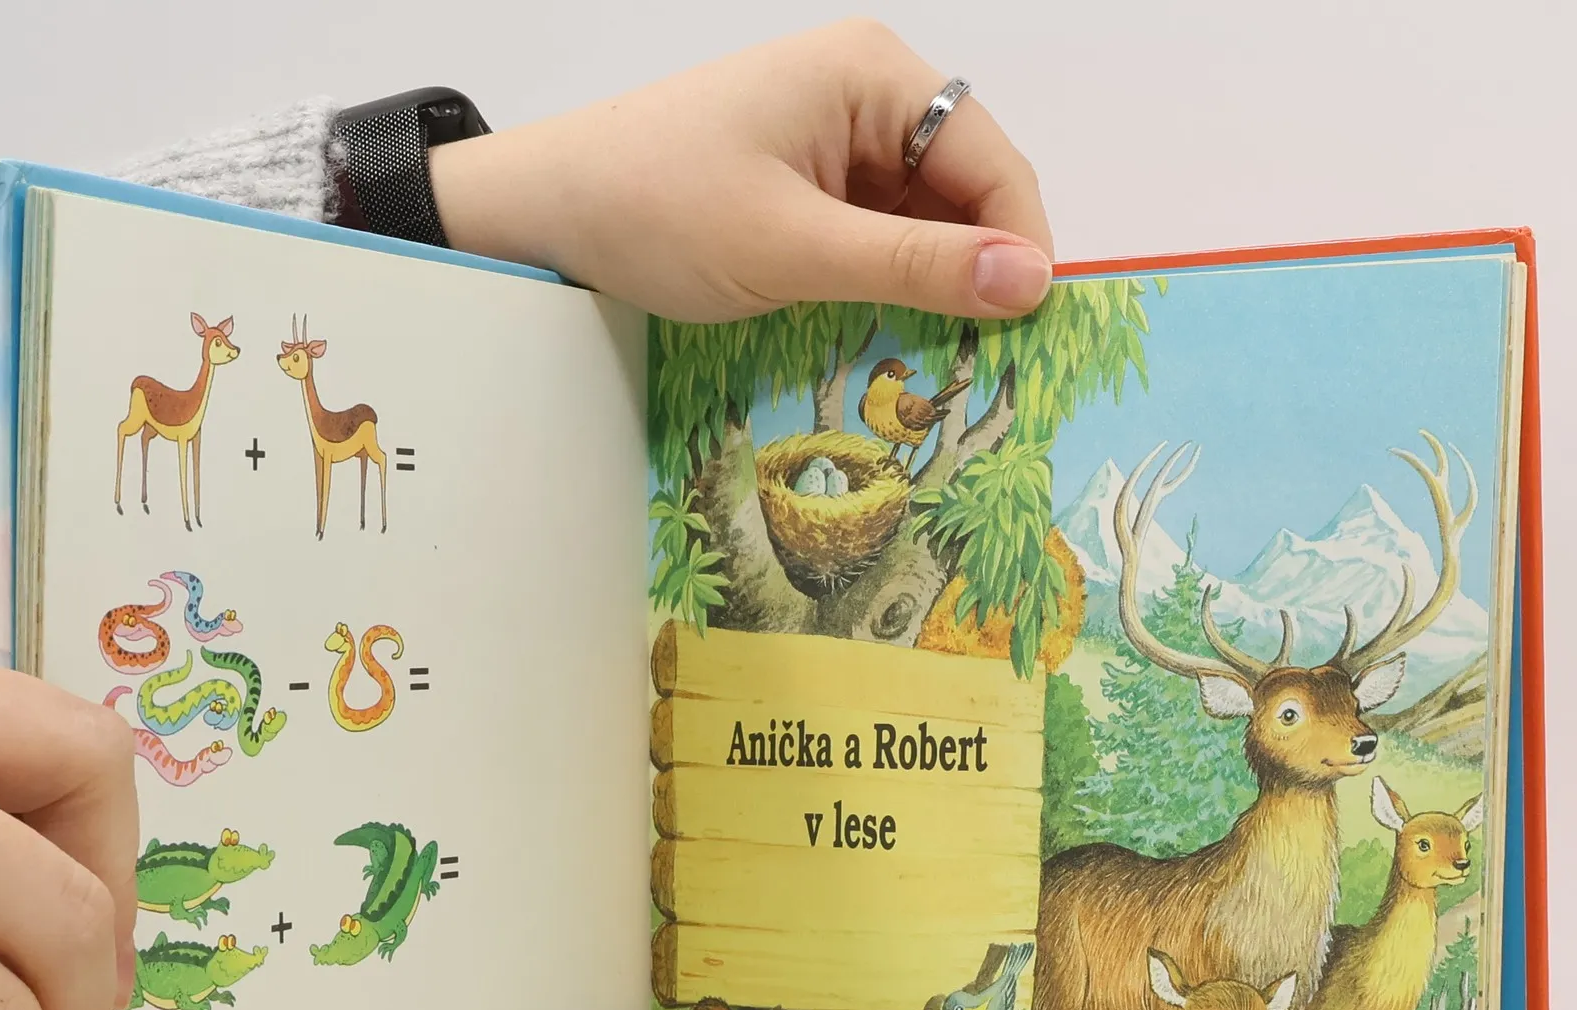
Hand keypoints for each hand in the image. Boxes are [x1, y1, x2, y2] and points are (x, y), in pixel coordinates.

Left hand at [431, 21, 1054, 321]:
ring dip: (931, 286)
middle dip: (976, 271)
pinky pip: (877, 235)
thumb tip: (1032, 283)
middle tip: (980, 366)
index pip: (993, 162)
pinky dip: (887, 285)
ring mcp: (834, 138)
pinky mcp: (806, 183)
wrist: (544, 213)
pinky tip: (883, 335)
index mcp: (873, 75)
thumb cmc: (655, 209)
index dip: (1020, 248)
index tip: (1028, 337)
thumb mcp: (794, 247)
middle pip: (965, 191)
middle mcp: (866, 93)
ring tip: (930, 361)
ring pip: (923, 221)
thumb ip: (916, 266)